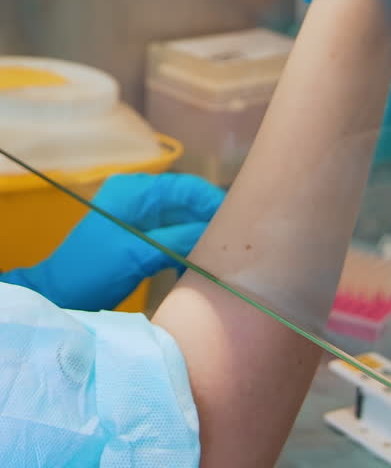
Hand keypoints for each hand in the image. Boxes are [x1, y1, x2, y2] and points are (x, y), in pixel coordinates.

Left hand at [0, 172, 223, 310]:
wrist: (57, 297)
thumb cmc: (93, 271)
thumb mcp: (140, 253)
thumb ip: (180, 239)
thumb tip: (218, 234)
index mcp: (136, 191)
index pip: (186, 187)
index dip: (213, 201)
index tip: (240, 221)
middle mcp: (138, 198)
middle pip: (186, 201)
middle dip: (210, 218)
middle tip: (237, 240)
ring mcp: (137, 218)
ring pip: (181, 219)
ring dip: (200, 233)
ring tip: (223, 251)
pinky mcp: (137, 239)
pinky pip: (171, 235)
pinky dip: (186, 245)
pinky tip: (199, 260)